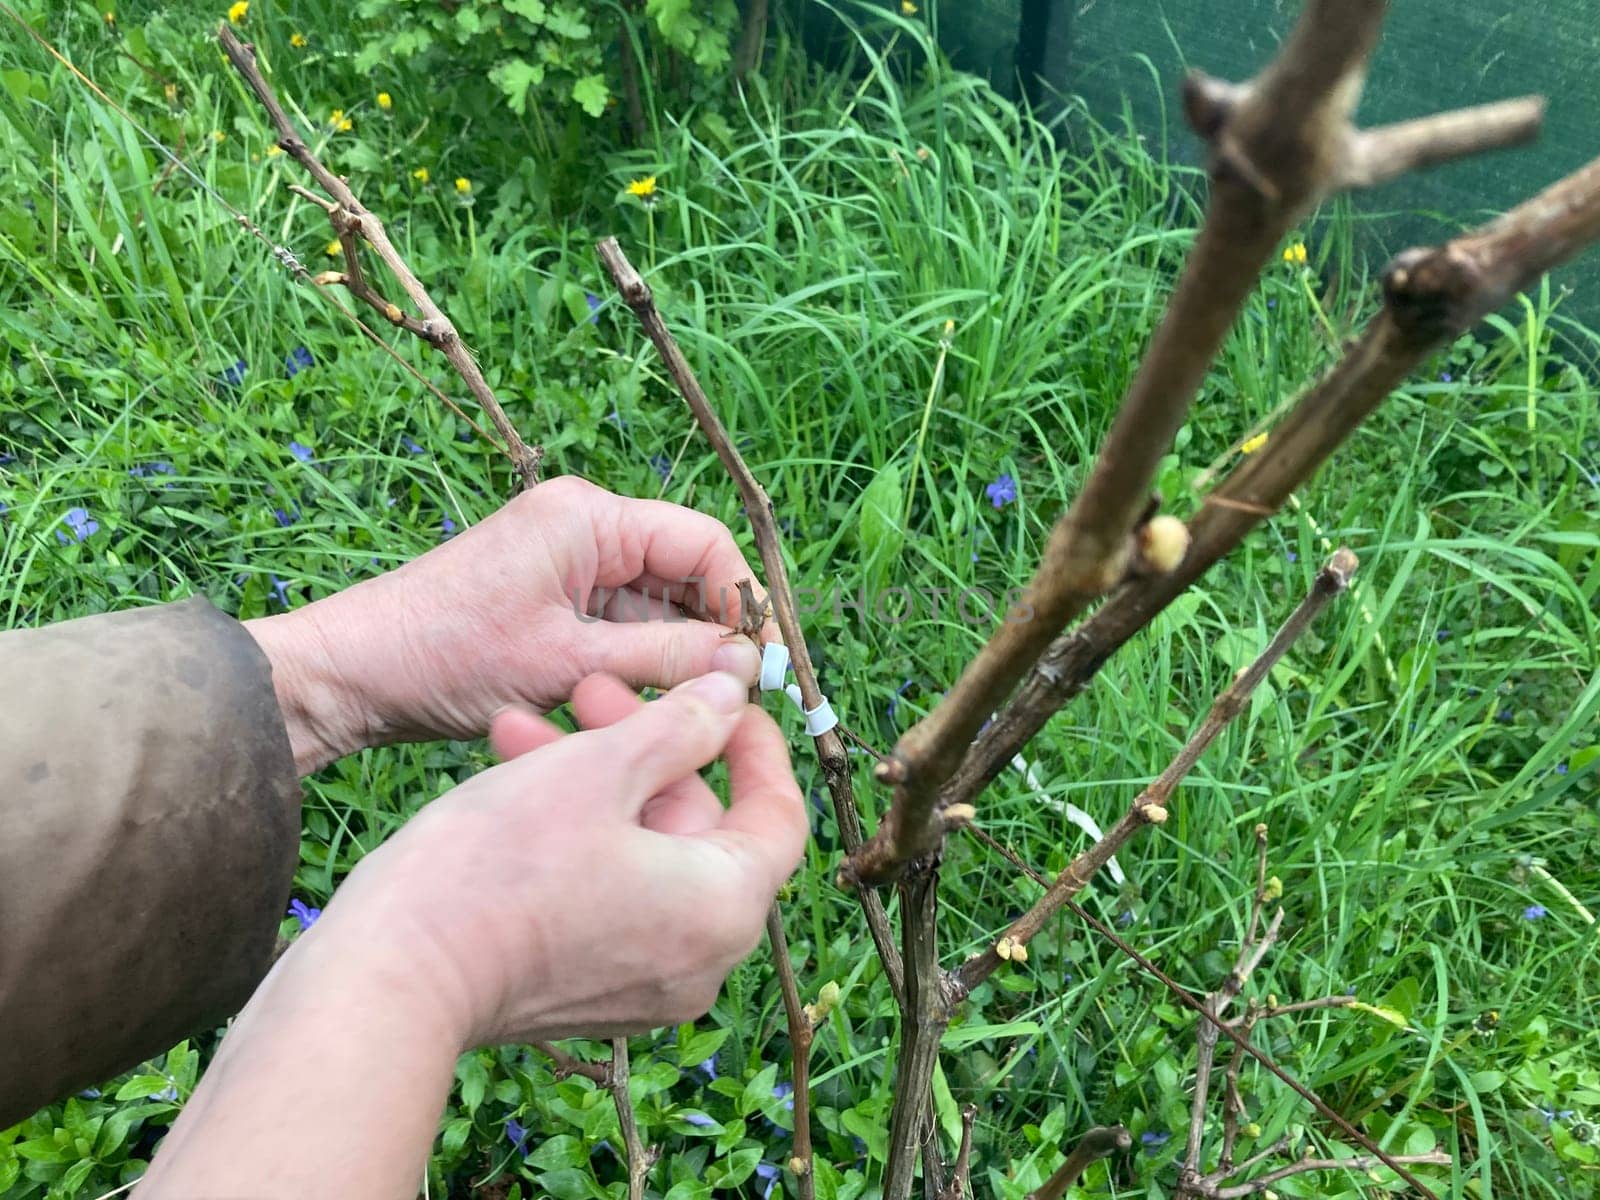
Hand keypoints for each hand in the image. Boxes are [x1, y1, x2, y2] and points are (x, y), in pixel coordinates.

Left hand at [248, 476, 773, 772]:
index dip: (744, 603)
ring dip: (679, 655)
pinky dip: (642, 665)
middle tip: (742, 698)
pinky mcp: (552, 606)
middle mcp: (584, 530)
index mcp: (588, 517)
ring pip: (657, 608)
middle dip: (716, 633)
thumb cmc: (444, 659)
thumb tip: (746, 666)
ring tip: (698, 711)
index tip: (765, 666)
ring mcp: (567, 568)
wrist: (349, 679)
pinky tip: (654, 708)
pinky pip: (621, 628)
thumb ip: (665, 657)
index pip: (703, 545)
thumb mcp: (568, 663)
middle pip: (686, 574)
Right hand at [313, 668, 804, 1042]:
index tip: (718, 694)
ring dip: (597, 779)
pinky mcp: (587, 992)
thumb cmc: (498, 869)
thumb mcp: (597, 770)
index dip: (752, 743)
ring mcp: (644, 984)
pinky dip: (578, 834)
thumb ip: (680, 726)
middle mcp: (700, 958)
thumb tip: (733, 692)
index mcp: (724, 907)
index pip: (778, 814)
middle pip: (699, 828)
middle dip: (645, 746)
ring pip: (643, 852)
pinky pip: (607, 894)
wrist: (390, 982)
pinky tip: (515, 774)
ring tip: (528, 723)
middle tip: (592, 690)